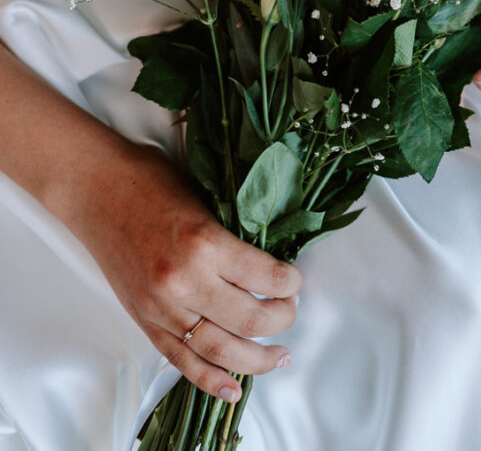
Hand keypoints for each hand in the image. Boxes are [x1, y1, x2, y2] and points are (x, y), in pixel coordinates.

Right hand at [67, 142, 300, 403]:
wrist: (96, 189)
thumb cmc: (150, 181)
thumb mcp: (204, 197)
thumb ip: (232, 234)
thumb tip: (270, 260)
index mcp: (204, 242)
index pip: (265, 277)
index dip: (290, 282)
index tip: (296, 279)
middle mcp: (184, 281)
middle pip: (249, 320)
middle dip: (282, 319)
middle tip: (291, 310)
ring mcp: (162, 307)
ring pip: (221, 350)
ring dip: (258, 360)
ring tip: (280, 356)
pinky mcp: (145, 321)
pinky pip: (182, 361)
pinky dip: (211, 379)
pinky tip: (235, 388)